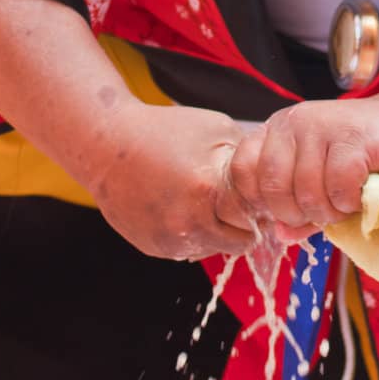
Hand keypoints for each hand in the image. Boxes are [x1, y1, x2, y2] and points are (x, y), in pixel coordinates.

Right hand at [89, 103, 258, 259]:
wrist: (106, 146)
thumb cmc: (164, 131)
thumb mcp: (216, 129)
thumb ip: (247, 156)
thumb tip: (271, 179)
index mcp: (205, 191)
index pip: (254, 222)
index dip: (260, 211)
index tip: (259, 201)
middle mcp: (187, 223)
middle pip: (238, 243)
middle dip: (243, 226)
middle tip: (236, 204)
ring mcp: (168, 240)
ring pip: (213, 249)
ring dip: (217, 232)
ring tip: (203, 200)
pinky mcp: (153, 248)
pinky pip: (188, 250)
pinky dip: (192, 233)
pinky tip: (181, 206)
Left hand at [223, 90, 378, 236]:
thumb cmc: (364, 156)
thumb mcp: (324, 183)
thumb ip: (300, 210)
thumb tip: (280, 235)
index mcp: (278, 131)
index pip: (243, 171)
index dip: (263, 202)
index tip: (290, 212)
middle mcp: (294, 123)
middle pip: (274, 189)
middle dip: (300, 213)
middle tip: (326, 210)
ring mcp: (323, 125)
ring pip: (307, 190)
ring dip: (331, 209)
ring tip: (348, 200)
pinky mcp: (355, 136)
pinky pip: (339, 184)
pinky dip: (351, 200)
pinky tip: (362, 192)